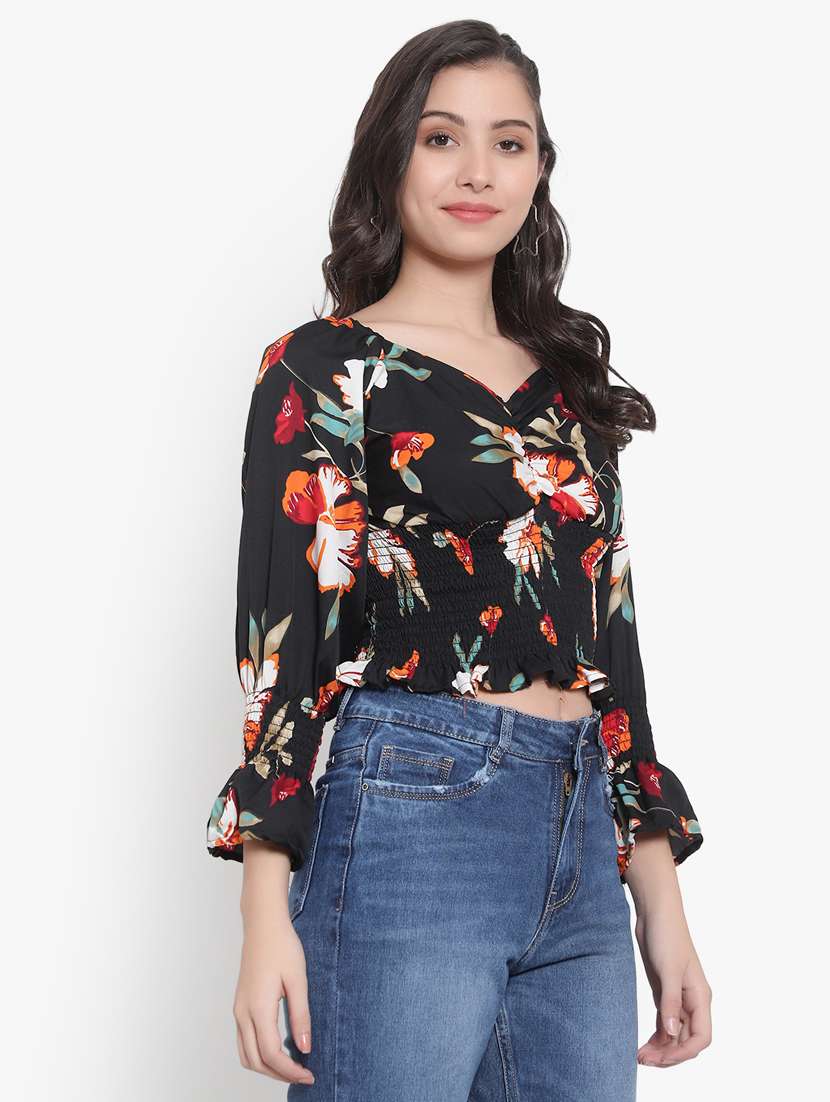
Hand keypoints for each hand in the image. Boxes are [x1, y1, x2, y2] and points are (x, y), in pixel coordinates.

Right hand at [234, 839, 314, 1085]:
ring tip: (291, 1066)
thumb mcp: (298, 979)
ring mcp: (238, 1009)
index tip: (310, 1074)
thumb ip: (301, 1015)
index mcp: (258, 1008)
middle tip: (303, 1074)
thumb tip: (304, 1047)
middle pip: (255, 1060)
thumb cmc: (282, 946)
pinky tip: (278, 1048)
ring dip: (266, 1067)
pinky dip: (258, 1053)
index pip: (271, 1054)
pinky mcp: (240, 1005)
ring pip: (246, 1054)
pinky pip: (244, 1041)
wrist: (262, 925)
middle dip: (279, 1074)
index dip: (290, 1071)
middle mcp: (243, 1013)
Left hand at [624, 830, 711, 1067]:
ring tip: (640, 1056)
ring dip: (660, 1047)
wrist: (655, 912)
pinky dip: (655, 1034)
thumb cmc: (667, 936)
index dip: (683, 1052)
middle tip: (644, 1059)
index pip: (701, 1037)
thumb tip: (670, 1033)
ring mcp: (678, 997)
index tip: (661, 1057)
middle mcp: (692, 1001)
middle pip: (686, 1039)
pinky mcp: (664, 991)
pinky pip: (663, 1021)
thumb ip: (670, 1002)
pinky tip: (643, 1042)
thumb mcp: (668, 970)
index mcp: (700, 997)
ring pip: (673, 1032)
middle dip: (668, 1053)